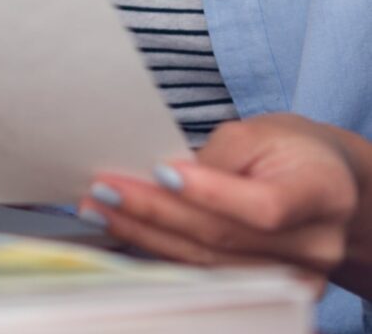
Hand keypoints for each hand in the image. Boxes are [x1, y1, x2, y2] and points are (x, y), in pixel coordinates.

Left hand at [77, 115, 359, 291]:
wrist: (324, 185)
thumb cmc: (288, 150)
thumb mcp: (258, 132)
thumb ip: (216, 157)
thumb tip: (162, 180)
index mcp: (323, 194)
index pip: (263, 206)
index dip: (209, 192)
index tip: (158, 172)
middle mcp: (314, 246)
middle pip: (222, 236)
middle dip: (153, 212)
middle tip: (103, 190)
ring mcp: (293, 277)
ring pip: (205, 261)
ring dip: (143, 235)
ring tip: (98, 211)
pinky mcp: (266, 290)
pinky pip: (204, 272)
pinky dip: (160, 251)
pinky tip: (124, 232)